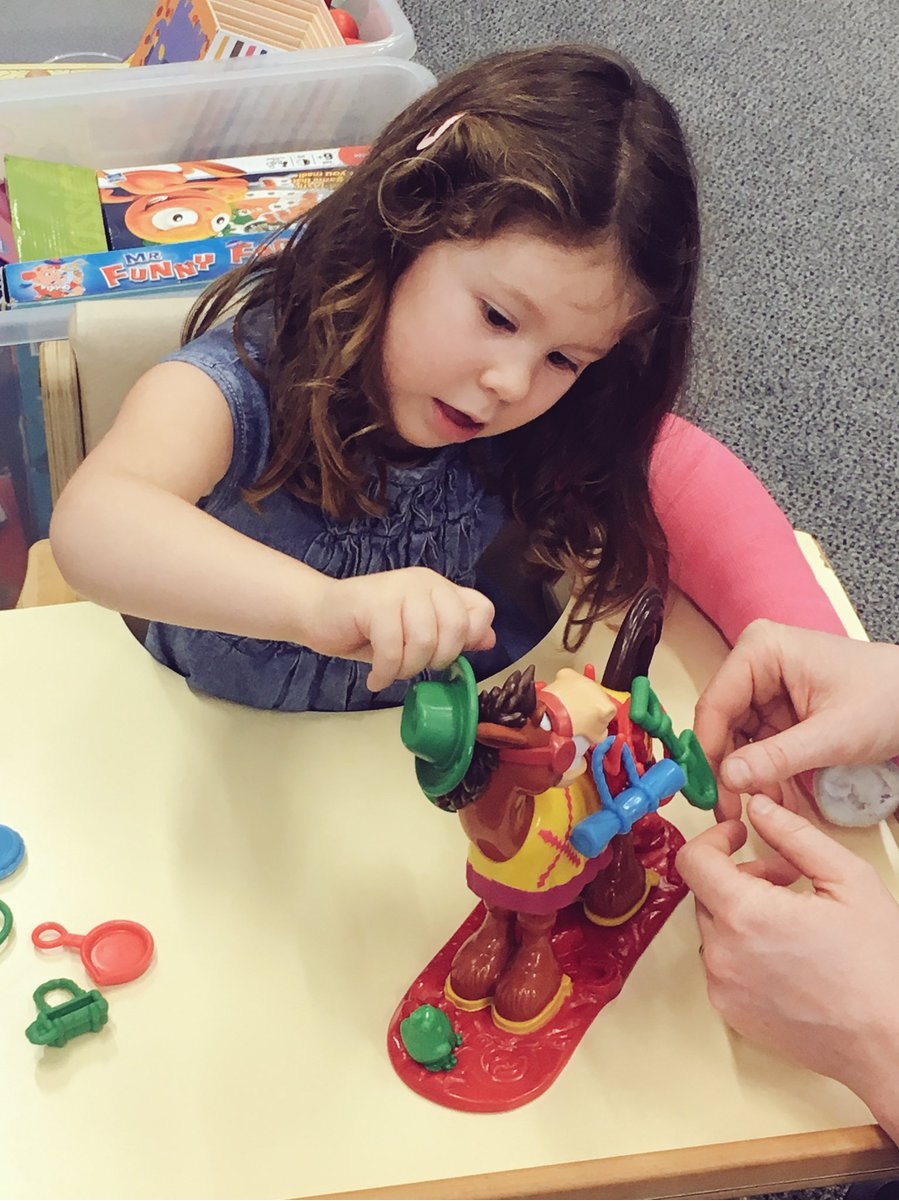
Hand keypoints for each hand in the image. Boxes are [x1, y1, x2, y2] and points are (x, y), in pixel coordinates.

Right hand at [314, 567, 495, 691]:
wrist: (317, 614)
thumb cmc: (367, 628)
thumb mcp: (415, 634)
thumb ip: (451, 634)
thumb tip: (490, 639)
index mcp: (439, 587)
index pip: (481, 610)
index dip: (470, 639)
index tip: (444, 654)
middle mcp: (424, 582)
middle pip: (457, 629)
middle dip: (435, 660)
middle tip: (410, 666)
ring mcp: (399, 589)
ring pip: (425, 642)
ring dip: (406, 668)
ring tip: (389, 670)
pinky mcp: (375, 602)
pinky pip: (393, 648)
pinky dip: (384, 672)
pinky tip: (375, 677)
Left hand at [677, 794, 898, 1127]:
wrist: (890, 1043)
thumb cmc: (877, 967)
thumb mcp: (848, 880)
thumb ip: (795, 835)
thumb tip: (758, 807)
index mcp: (745, 914)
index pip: (693, 859)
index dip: (714, 838)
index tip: (738, 836)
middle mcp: (723, 952)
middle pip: (706, 892)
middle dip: (740, 875)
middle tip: (787, 879)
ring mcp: (723, 987)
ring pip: (714, 927)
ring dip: (742, 912)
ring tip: (793, 918)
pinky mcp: (731, 1013)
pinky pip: (722, 964)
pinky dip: (743, 949)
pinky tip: (787, 954)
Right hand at [693, 620, 898, 819]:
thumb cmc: (887, 697)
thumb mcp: (832, 734)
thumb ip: (777, 757)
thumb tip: (728, 778)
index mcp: (761, 650)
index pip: (715, 704)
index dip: (706, 752)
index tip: (707, 792)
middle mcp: (755, 663)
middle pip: (721, 724)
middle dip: (729, 770)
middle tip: (730, 811)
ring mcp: (764, 686)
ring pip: (736, 739)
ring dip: (748, 777)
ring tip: (765, 808)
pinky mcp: (775, 708)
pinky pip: (757, 745)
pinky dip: (764, 772)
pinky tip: (776, 796)